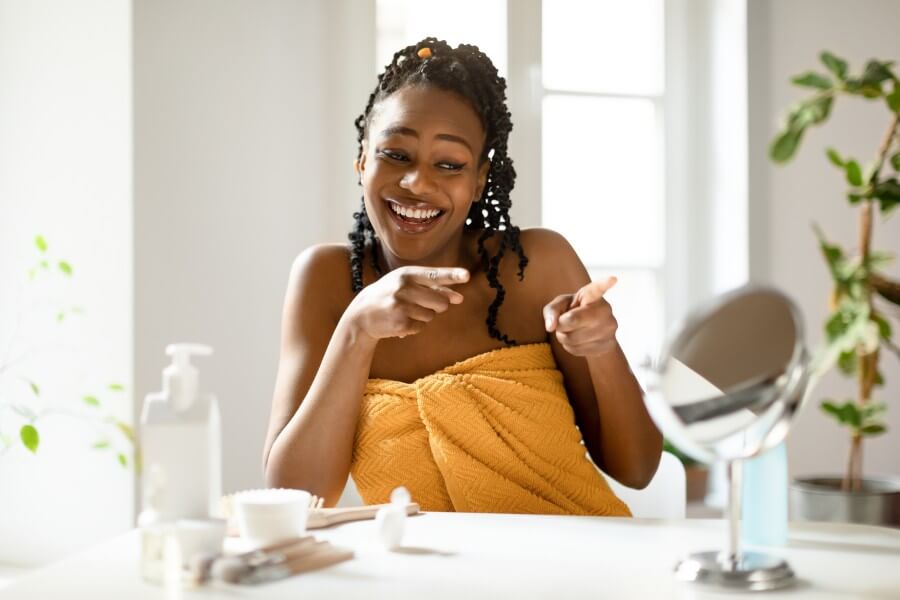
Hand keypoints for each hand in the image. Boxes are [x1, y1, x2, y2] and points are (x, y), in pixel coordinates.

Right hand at [343, 266, 468, 341]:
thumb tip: (459, 298)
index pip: (434, 275)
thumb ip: (434, 288)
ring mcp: (401, 306)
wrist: (362, 313)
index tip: (467, 275)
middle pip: (440, 302)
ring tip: (405, 311)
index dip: (452, 275)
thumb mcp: (407, 284)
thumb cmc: (390, 294)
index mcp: (407, 274)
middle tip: (421, 303)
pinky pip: (421, 326)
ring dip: (424, 316)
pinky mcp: (400, 323)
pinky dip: (415, 326)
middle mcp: (403, 288)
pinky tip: (401, 320)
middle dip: (438, 305)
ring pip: (432, 315)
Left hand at [543, 276, 618, 356]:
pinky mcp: (608, 345)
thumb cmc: (574, 312)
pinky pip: (577, 350)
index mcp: (592, 295)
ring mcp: (609, 329)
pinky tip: (578, 340)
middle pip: (572, 320)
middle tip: (564, 322)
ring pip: (572, 338)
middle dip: (561, 324)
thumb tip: (551, 326)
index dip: (604, 284)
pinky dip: (570, 347)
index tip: (613, 279)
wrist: (593, 332)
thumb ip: (552, 310)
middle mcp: (605, 310)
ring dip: (564, 337)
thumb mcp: (561, 305)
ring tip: (571, 331)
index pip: (597, 289)